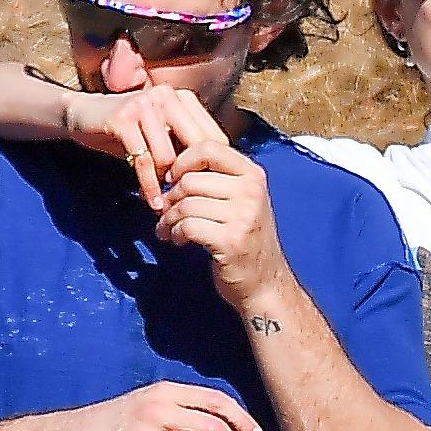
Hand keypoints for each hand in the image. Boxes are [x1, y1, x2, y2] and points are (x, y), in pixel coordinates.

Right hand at [63, 85, 224, 207]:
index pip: (213, 137)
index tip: (208, 194)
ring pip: (168, 157)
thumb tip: (218, 178)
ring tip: (167, 200)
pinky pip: (143, 161)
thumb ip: (186, 146)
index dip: (212, 169)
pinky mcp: (122, 120)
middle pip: (195, 147)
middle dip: (191, 178)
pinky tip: (154, 203)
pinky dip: (149, 186)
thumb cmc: (129, 131)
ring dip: (167, 184)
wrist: (84, 116)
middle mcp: (166, 96)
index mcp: (183, 98)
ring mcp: (144, 105)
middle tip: (188, 202)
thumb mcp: (162, 134)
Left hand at [155, 139, 293, 311]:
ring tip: (169, 229)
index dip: (182, 161)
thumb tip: (173, 169)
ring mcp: (243, 216)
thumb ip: (217, 180)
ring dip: (169, 219)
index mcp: (253, 175)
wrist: (265, 283)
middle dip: (171, 198)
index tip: (173, 179)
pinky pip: (187, 226)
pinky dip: (175, 233)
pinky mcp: (230, 240)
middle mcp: (251, 192)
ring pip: (186, 205)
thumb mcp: (242, 201)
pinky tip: (179, 241)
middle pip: (190, 180)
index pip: (208, 148)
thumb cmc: (246, 240)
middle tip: (166, 213)